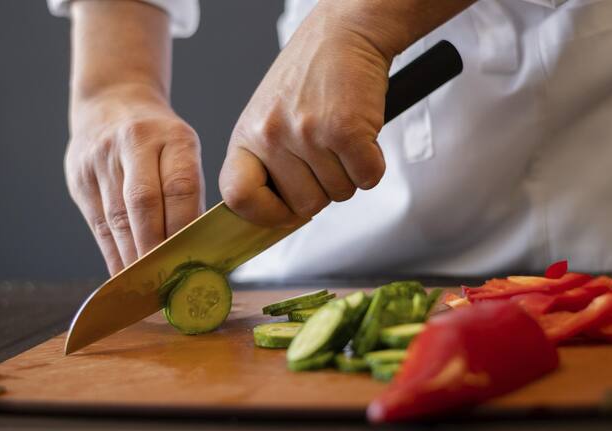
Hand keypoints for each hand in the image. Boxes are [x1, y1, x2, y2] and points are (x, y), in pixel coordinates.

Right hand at [65, 1, 204, 274]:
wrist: (112, 100)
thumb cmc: (160, 139)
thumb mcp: (183, 148)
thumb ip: (188, 192)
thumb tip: (197, 251)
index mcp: (173, 137)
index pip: (180, 187)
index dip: (184, 228)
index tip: (191, 261)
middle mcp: (135, 143)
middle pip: (143, 204)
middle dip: (154, 248)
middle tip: (166, 282)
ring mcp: (102, 158)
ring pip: (117, 217)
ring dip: (131, 257)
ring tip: (146, 287)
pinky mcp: (79, 175)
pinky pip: (97, 223)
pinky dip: (112, 253)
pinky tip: (123, 275)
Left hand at [219, 0, 474, 225]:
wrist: (345, 32)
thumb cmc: (310, 76)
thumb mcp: (269, 117)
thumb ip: (268, 162)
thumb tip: (279, 218)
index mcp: (247, 136)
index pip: (238, 198)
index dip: (264, 214)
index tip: (283, 211)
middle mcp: (271, 135)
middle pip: (303, 206)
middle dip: (323, 189)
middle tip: (327, 154)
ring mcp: (308, 133)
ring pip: (339, 194)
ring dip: (349, 173)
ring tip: (342, 136)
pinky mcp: (346, 130)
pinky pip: (367, 178)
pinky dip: (373, 165)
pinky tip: (363, 136)